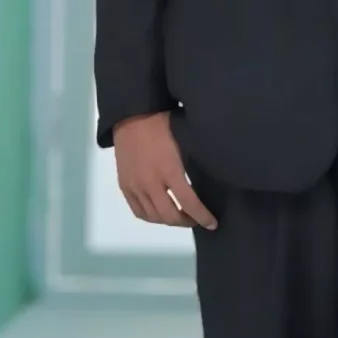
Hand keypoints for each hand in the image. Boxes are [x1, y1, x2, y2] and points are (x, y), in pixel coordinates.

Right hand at [113, 112, 217, 229]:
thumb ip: (193, 163)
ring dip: (169, 221)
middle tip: (197, 219)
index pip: (189, 203)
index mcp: (169, 170)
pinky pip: (138, 211)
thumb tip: (209, 178)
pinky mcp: (124, 185)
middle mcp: (151, 183)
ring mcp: (135, 186)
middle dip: (187, 221)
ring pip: (153, 217)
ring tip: (180, 217)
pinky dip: (151, 217)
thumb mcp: (184, 141)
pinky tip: (160, 214)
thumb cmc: (163, 123)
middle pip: (170, 216)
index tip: (213, 223)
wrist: (132, 114)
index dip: (203, 216)